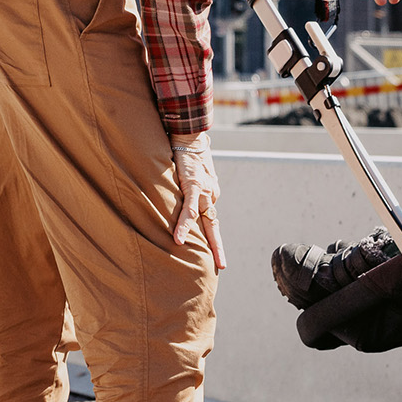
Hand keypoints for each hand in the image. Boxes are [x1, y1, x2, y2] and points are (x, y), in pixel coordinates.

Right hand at [169, 133, 226, 269]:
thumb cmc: (186, 154)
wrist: (189, 135)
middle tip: (222, 266)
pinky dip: (184, 225)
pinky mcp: (193, 185)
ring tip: (211, 261)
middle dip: (217, 247)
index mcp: (209, 193)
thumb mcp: (189, 176)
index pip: (209, 218)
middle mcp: (210, 194)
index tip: (211, 252)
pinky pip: (189, 210)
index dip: (208, 236)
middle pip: (213, 225)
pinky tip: (179, 239)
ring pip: (205, 221)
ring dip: (208, 242)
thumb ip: (189, 190)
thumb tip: (185, 200)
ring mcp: (203, 191)